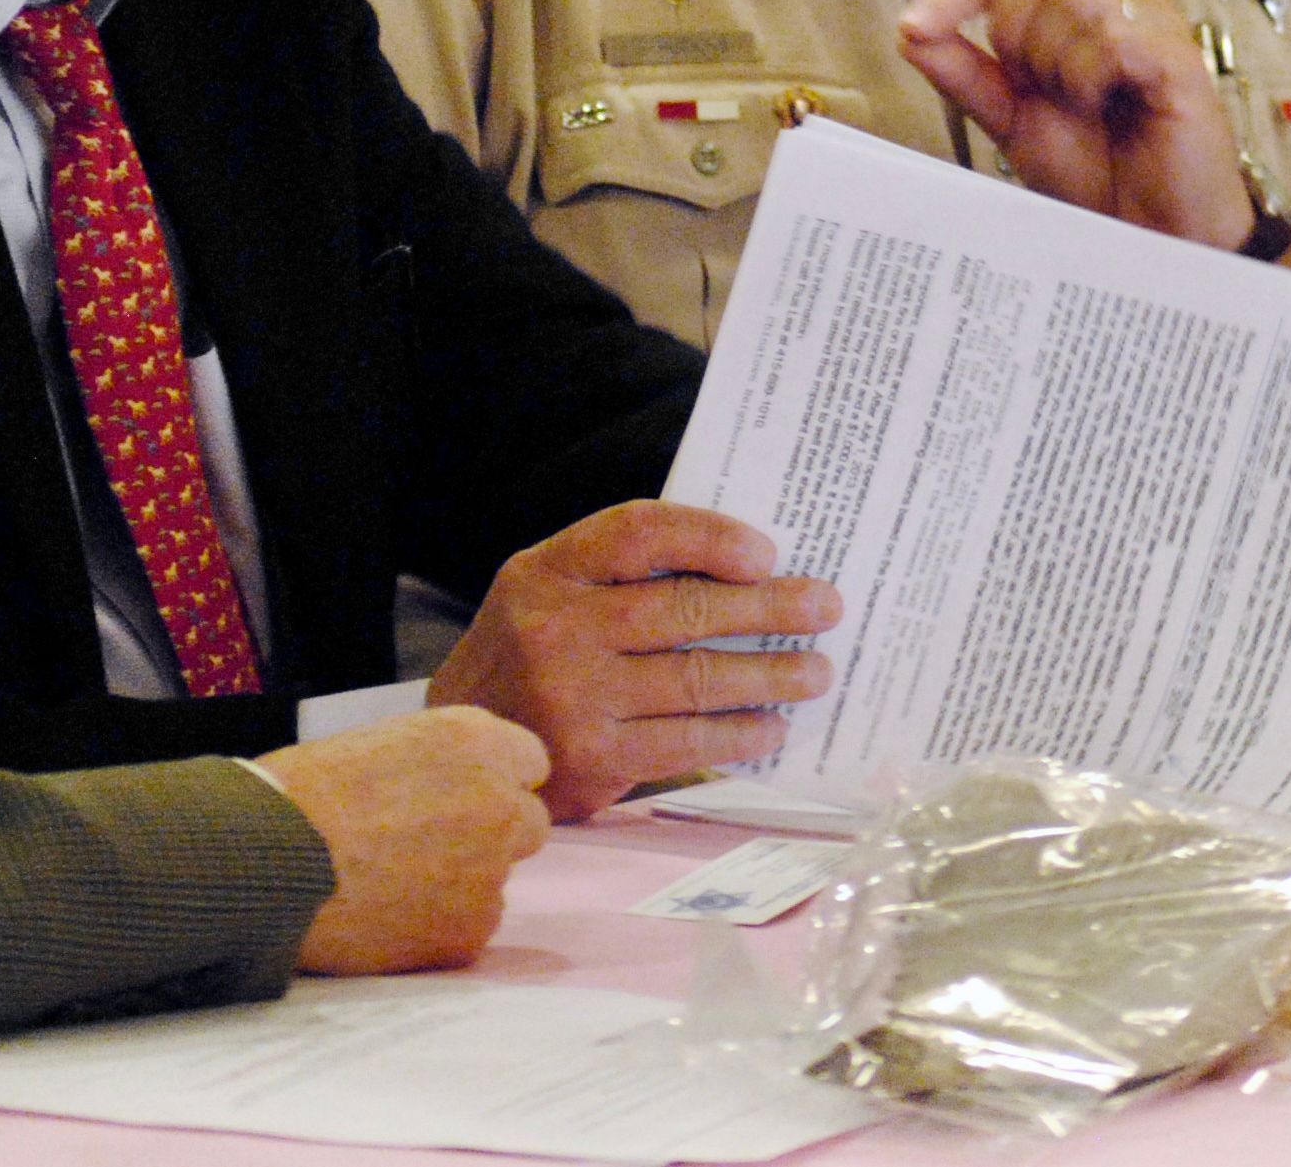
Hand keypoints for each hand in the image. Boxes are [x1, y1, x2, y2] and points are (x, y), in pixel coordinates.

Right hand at [258, 705, 551, 972]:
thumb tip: (460, 786)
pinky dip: (438, 927)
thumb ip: (442, 763)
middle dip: (491, 834)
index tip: (465, 798)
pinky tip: (387, 918)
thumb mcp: (384, 742)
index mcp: (475, 740)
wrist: (261, 863)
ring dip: (461, 883)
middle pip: (529, 823)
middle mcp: (498, 801)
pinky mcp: (470, 929)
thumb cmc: (300, 793)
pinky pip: (472, 927)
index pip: (531, 762)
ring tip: (389, 884)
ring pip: (497, 879)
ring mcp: (491, 870)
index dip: (496, 782)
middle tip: (427, 847)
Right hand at [429, 500, 840, 819]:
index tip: (766, 552)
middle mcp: (557, 629)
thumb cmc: (532, 657)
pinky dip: (740, 733)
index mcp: (548, 570)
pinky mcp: (595, 759)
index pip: (640, 532)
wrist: (464, 747)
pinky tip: (773, 726)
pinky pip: (688, 741)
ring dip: (771, 675)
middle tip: (825, 606)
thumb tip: (749, 571)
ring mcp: (575, 697)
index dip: (711, 537)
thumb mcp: (552, 593)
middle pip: (685, 609)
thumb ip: (623, 576)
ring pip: (697, 679)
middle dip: (769, 608)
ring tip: (817, 670)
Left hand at [895, 0, 1257, 248]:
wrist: (1145, 233)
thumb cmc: (1097, 171)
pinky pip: (1112, 38)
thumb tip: (909, 29)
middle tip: (1039, 88)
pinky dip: (1090, 79)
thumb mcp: (1011, 117)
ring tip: (1084, 104)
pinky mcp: (1179, 55)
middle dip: (1016, 33)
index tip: (915, 26)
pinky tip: (1109, 105)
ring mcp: (1155, 20)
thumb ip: (964, 71)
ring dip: (1057, 62)